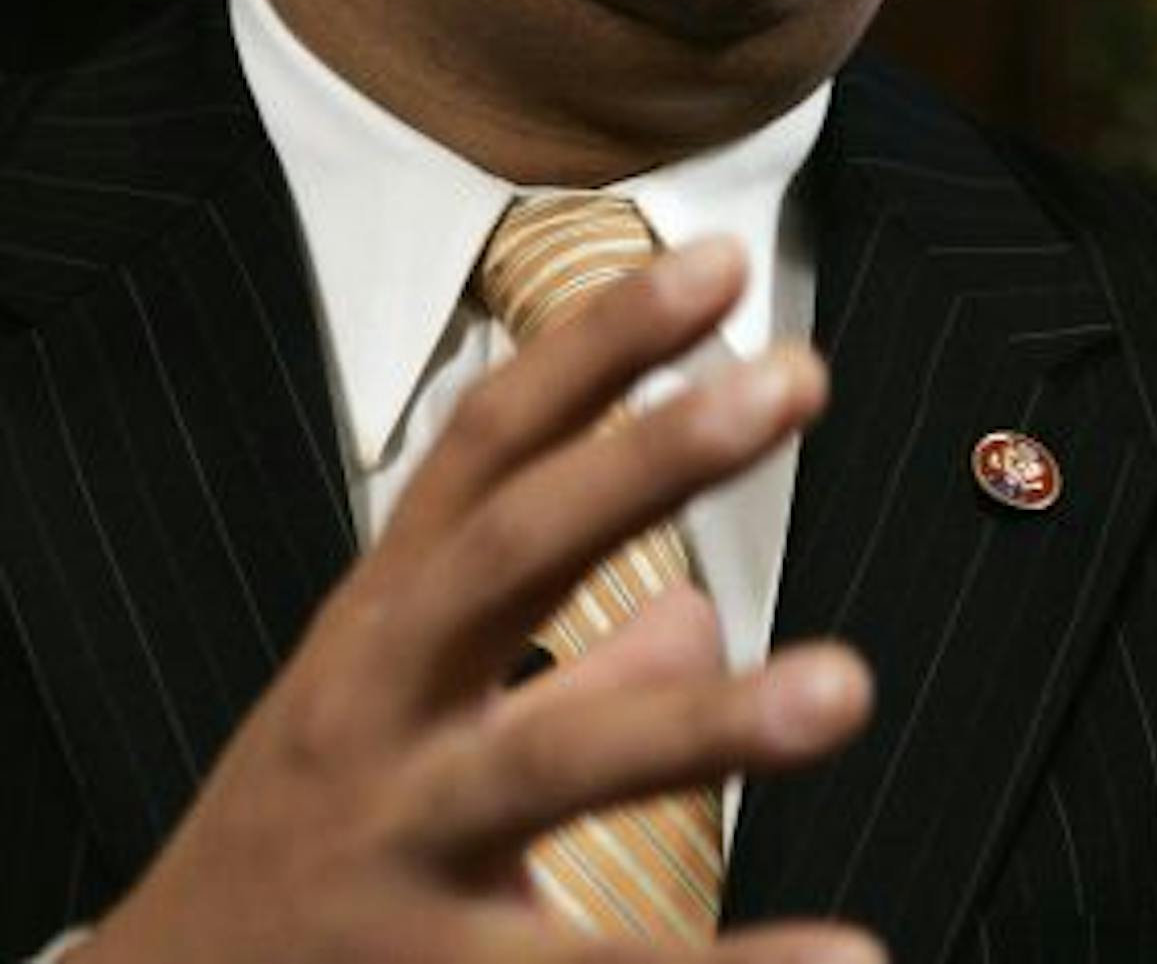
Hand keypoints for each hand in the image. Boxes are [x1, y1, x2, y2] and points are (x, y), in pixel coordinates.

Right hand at [82, 235, 879, 963]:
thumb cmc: (303, 838)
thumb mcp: (398, 717)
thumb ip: (555, 663)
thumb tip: (693, 616)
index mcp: (383, 620)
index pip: (491, 445)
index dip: (599, 345)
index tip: (717, 262)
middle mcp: (377, 706)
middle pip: (514, 552)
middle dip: (651, 458)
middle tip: (796, 376)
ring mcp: (395, 845)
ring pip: (547, 764)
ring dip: (705, 723)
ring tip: (846, 685)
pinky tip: (852, 958)